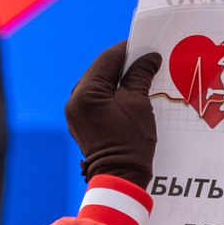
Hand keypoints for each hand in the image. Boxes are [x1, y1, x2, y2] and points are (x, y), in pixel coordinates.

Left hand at [65, 42, 160, 186]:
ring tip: (140, 75)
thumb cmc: (130, 141)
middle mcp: (74, 100)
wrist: (120, 178)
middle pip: (100, 70)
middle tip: (146, 60)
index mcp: (85, 93)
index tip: (147, 46)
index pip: (108, 59)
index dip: (129, 50)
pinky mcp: (81, 123)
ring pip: (98, 84)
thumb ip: (140, 75)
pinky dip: (112, 93)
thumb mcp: (138, 103)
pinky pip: (96, 99)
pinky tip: (129, 93)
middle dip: (123, 64)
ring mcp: (75, 113)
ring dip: (118, 79)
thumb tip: (148, 57)